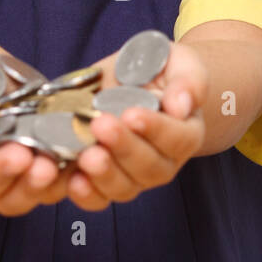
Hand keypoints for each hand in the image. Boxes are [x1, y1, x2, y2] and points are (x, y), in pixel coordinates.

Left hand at [62, 40, 207, 205]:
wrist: (129, 80)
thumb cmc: (156, 69)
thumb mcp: (178, 62)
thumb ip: (187, 81)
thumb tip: (181, 106)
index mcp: (186, 132)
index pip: (178, 139)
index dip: (156, 130)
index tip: (132, 113)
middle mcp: (163, 161)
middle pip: (150, 168)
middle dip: (124, 148)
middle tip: (101, 124)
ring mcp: (134, 176)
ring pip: (124, 187)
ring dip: (104, 174)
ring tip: (86, 154)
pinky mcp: (104, 181)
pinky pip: (99, 198)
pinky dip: (86, 194)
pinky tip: (74, 179)